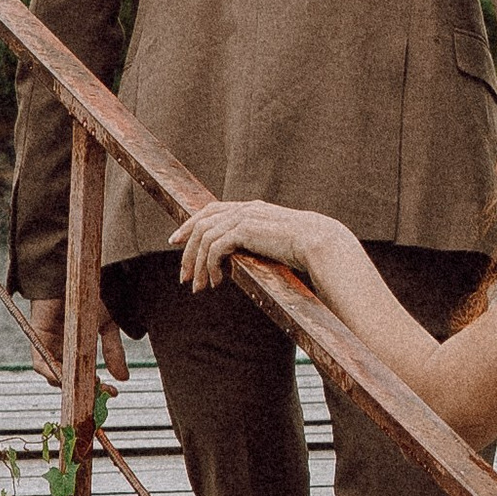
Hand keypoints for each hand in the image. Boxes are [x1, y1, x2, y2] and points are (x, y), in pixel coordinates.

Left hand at [28, 298, 129, 385]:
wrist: (80, 273)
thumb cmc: (91, 293)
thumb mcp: (108, 326)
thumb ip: (112, 351)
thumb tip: (123, 378)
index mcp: (76, 346)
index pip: (82, 375)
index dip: (96, 388)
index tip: (113, 392)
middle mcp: (61, 347)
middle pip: (66, 379)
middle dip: (83, 389)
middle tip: (101, 392)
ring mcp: (48, 342)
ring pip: (52, 374)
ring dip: (68, 384)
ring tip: (86, 385)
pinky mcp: (37, 335)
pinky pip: (40, 362)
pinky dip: (52, 371)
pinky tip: (67, 375)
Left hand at [170, 197, 337, 293]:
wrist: (319, 243)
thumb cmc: (306, 247)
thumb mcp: (277, 241)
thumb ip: (259, 242)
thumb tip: (245, 258)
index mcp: (251, 208)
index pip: (211, 211)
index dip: (190, 225)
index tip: (176, 242)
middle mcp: (244, 209)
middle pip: (201, 224)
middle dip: (188, 252)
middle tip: (184, 277)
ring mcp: (244, 217)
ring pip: (205, 239)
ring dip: (199, 265)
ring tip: (200, 287)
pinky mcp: (244, 230)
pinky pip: (215, 248)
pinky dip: (211, 266)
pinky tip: (217, 281)